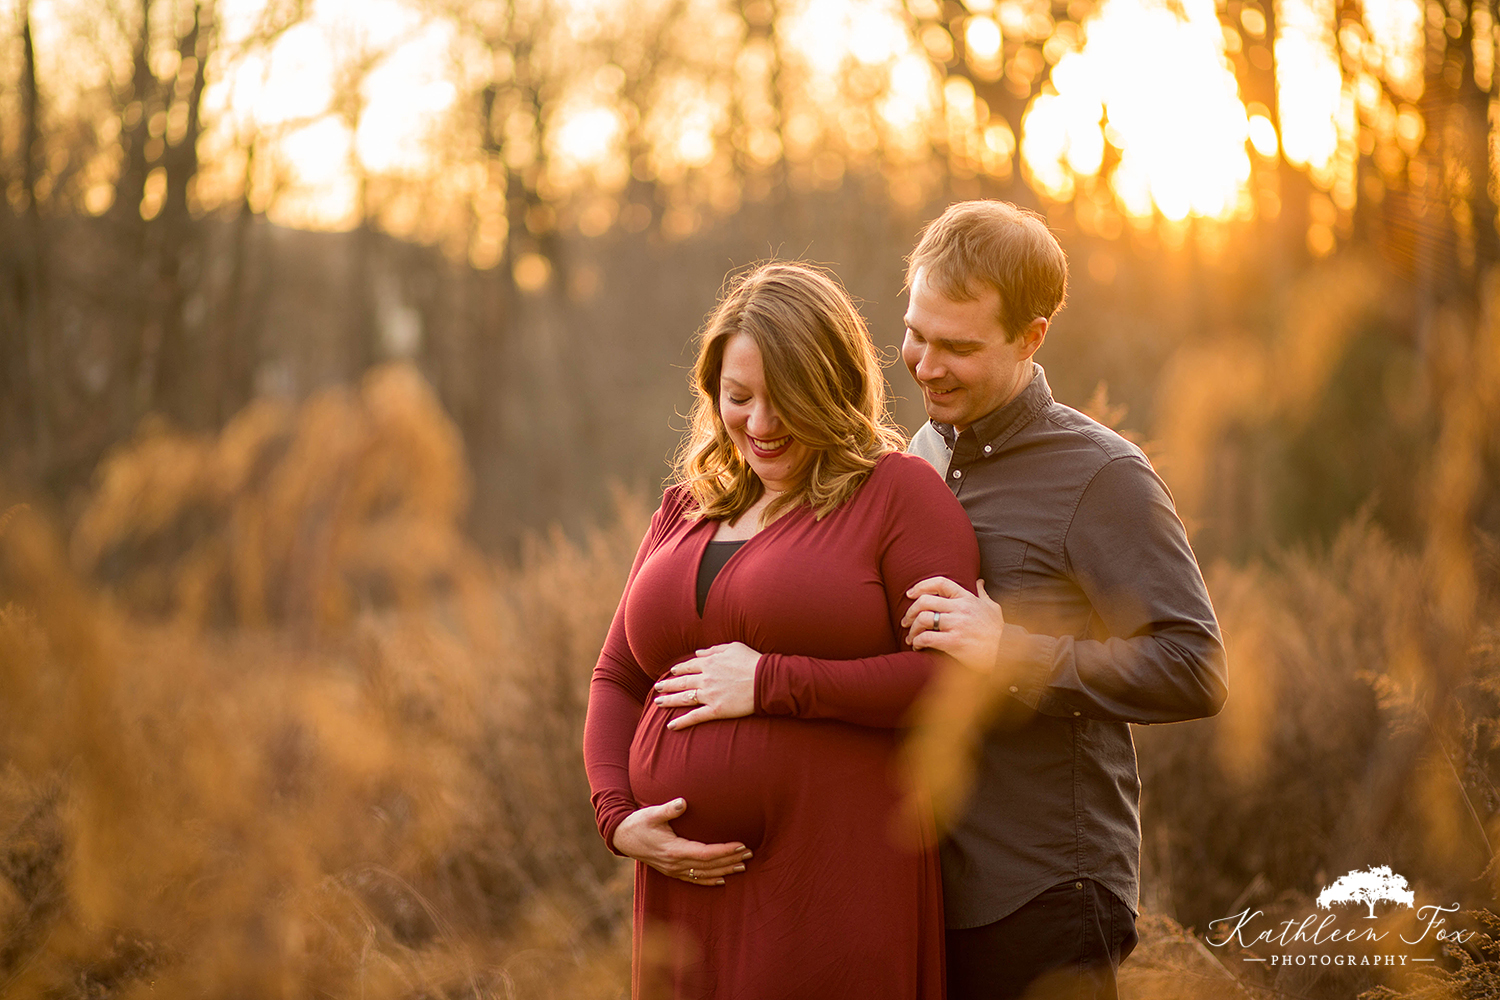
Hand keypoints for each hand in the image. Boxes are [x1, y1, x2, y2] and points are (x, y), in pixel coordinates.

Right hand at [611, 798, 752, 884]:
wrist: (622, 837)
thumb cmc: (639, 823)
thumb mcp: (652, 813)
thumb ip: (669, 809)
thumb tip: (683, 802)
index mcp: (673, 850)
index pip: (705, 854)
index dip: (725, 851)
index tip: (741, 846)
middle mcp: (675, 864)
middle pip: (709, 866)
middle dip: (730, 860)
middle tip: (749, 854)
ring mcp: (673, 870)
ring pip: (704, 874)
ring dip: (724, 870)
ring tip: (742, 866)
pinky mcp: (671, 871)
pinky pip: (694, 880)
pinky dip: (709, 880)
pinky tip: (721, 880)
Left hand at [652, 642, 758, 729]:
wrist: (766, 679)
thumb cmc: (752, 661)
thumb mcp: (733, 647)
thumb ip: (713, 649)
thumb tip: (698, 652)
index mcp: (709, 662)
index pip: (688, 666)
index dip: (678, 669)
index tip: (671, 672)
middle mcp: (705, 678)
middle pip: (681, 682)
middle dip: (667, 685)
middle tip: (657, 688)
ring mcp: (709, 695)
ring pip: (684, 698)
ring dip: (669, 701)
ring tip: (657, 703)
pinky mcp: (716, 709)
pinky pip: (695, 716)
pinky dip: (682, 722)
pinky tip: (671, 726)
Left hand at [901, 577, 1004, 672]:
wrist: (1005, 652)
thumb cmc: (997, 631)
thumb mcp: (993, 608)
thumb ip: (982, 593)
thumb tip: (979, 581)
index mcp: (967, 598)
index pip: (940, 583)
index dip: (921, 586)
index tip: (910, 594)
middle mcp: (960, 608)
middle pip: (925, 601)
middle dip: (910, 611)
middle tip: (906, 621)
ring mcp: (957, 624)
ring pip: (923, 619)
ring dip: (912, 629)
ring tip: (910, 638)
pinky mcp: (954, 642)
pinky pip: (927, 638)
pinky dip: (918, 643)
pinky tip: (918, 648)